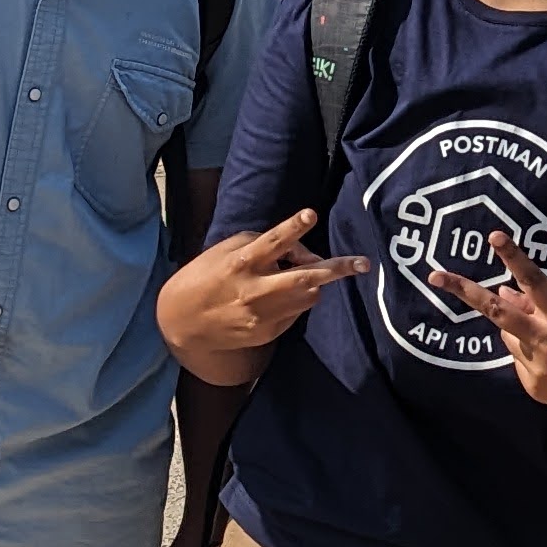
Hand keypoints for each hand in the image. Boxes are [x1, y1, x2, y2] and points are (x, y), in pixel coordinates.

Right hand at [160, 210, 370, 369]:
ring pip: (309, 296)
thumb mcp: (229, 249)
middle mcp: (255, 290)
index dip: (292, 228)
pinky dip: (296, 300)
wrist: (182, 322)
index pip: (271, 241)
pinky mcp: (267, 332)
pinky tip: (278, 297)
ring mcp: (263, 315)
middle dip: (337, 269)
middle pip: (304, 279)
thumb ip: (266, 244)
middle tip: (363, 264)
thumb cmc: (207, 274)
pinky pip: (296, 312)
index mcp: (242, 262)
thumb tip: (304, 252)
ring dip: (315, 283)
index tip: (310, 214)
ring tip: (301, 274)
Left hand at [442, 233, 546, 421]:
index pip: (534, 281)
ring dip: (520, 328)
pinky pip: (520, 360)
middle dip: (464, 292)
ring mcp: (535, 368)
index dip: (514, 257)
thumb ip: (546, 302)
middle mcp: (544, 342)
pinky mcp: (532, 388)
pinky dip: (530, 352)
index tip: (494, 236)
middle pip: (496, 311)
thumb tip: (508, 291)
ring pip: (509, 336)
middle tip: (435, 276)